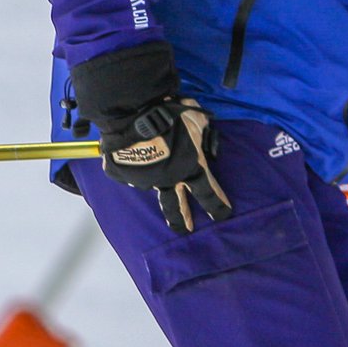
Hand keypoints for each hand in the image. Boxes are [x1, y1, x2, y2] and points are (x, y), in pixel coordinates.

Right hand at [101, 96, 231, 233]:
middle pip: (176, 207)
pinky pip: (129, 174)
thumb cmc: (171, 115)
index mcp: (190, 169)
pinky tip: (129, 162)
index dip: (217, 205)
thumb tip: (203, 125)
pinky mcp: (124, 174)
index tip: (223, 216)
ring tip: (154, 181)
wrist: (134, 115)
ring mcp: (144, 180)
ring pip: (151, 186)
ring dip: (154, 183)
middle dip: (181, 220)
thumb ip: (201, 127)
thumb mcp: (195, 118)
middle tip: (184, 231)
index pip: (208, 193)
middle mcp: (168, 180)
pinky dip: (131, 168)